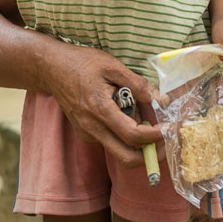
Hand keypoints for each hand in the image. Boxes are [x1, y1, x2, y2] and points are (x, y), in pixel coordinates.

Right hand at [37, 39, 160, 165]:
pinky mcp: (86, 134)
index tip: (170, 128)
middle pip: (126, 158)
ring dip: (138, 144)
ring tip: (148, 121)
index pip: (133, 136)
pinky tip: (128, 115)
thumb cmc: (82, 64)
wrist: (51, 69)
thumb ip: (138, 84)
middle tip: (167, 143)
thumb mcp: (113, 66)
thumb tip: (162, 99)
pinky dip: (126, 135)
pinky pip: (111, 142)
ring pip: (119, 151)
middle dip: (151, 155)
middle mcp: (92, 128)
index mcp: (100, 110)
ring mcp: (87, 133)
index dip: (156, 136)